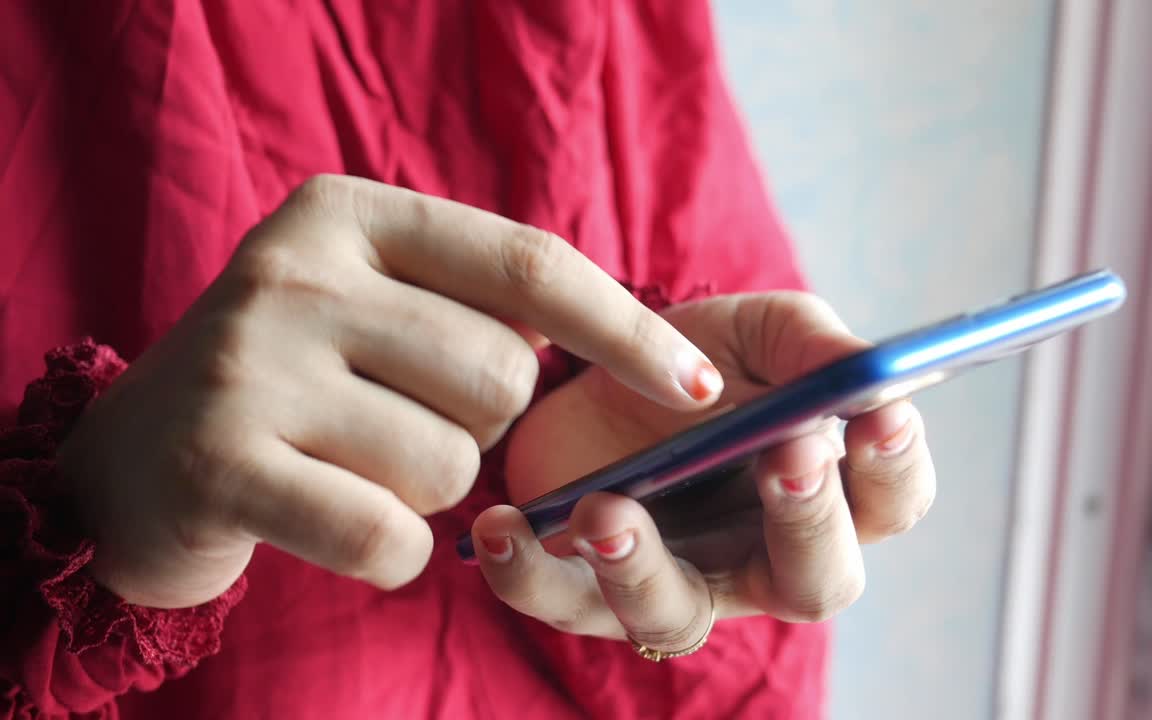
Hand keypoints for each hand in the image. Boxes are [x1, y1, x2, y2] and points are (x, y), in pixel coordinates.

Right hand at [58, 175, 724, 608]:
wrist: (128, 467)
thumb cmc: (295, 386)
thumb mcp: (372, 308)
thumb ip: (476, 307)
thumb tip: (640, 351)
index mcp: (347, 213)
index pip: (527, 264)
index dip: (626, 329)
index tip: (701, 388)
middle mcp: (294, 271)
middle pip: (500, 375)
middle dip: (486, 429)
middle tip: (409, 428)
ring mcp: (249, 365)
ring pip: (451, 462)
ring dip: (431, 493)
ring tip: (355, 470)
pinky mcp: (219, 464)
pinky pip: (387, 535)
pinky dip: (393, 553)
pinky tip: (343, 528)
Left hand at [470, 292, 936, 648]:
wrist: (582, 367)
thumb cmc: (689, 361)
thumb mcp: (753, 331)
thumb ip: (813, 345)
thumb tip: (871, 370)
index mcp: (822, 489)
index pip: (889, 500)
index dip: (894, 466)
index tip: (879, 413)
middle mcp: (761, 553)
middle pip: (817, 579)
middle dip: (807, 522)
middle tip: (783, 457)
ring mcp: (675, 580)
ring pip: (678, 615)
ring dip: (645, 568)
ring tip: (607, 511)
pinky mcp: (585, 590)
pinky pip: (562, 605)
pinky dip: (529, 575)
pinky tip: (503, 528)